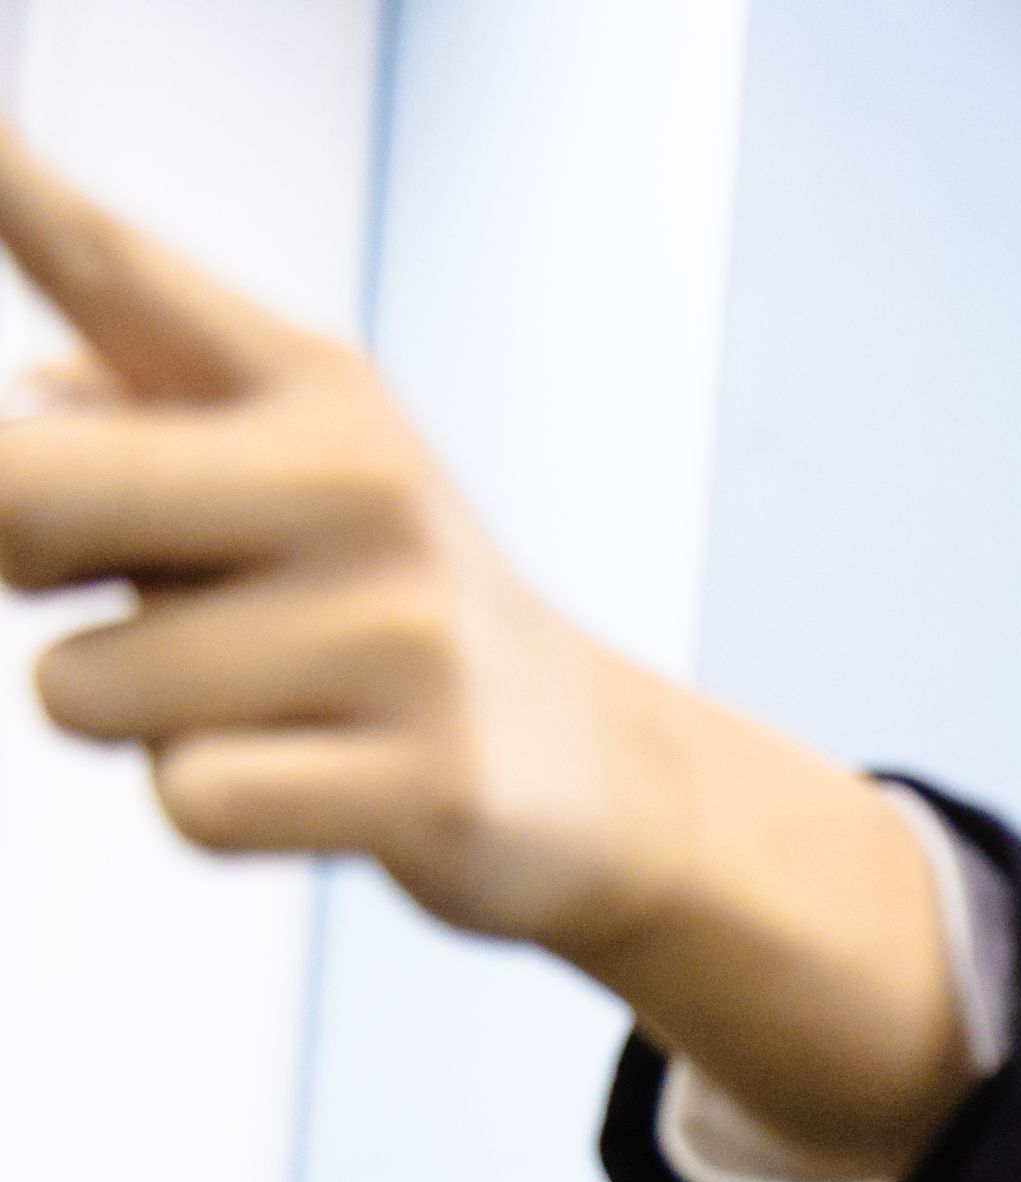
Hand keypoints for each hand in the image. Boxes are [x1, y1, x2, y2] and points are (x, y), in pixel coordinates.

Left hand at [0, 119, 966, 1170]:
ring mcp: (400, 632)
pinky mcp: (428, 779)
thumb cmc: (387, 614)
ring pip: (82, 686)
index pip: (114, 263)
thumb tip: (33, 409)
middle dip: (19, 554)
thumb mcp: (286, 472)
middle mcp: (358, 480)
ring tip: (260, 702)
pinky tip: (310, 779)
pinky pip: (190, 799)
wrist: (602, 772)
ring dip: (135, 717)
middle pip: (20, 488)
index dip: (4, 178)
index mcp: (309, 386)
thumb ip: (133, 411)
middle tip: (127, 581)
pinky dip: (216, 807)